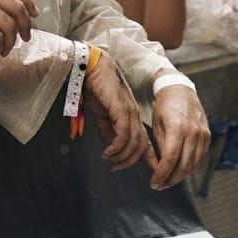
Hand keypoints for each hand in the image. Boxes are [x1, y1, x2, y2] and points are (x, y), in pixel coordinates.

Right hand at [84, 53, 155, 172]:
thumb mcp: (103, 116)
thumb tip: (111, 149)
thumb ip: (108, 131)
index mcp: (132, 116)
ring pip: (133, 142)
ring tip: (109, 160)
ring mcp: (129, 111)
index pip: (144, 140)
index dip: (144, 157)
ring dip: (121, 156)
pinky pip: (124, 134)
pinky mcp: (121, 109)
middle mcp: (134, 114)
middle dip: (129, 161)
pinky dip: (116, 147)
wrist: (93, 68)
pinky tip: (107, 152)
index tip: (134, 168)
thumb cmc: (97, 89)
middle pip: (140, 145)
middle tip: (114, 167)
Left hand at [149, 82, 209, 189]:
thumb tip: (158, 169)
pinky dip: (191, 167)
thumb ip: (158, 148)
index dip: (162, 175)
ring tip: (169, 180)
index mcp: (177, 128)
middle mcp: (192, 132)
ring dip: (181, 176)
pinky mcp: (207, 135)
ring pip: (194, 165)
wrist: (180, 89)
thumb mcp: (156, 125)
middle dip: (170, 180)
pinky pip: (200, 158)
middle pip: (184, 166)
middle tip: (160, 185)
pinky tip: (180, 169)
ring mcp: (202, 133)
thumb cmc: (164, 106)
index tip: (154, 183)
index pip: (170, 160)